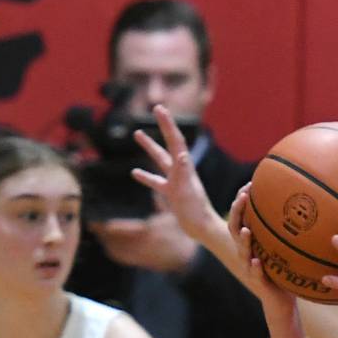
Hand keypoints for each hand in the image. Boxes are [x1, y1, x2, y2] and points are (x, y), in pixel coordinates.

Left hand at [90, 201, 198, 272]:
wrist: (189, 258)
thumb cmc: (181, 235)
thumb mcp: (171, 215)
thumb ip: (161, 202)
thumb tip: (154, 190)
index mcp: (147, 230)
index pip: (120, 228)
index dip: (106, 225)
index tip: (96, 221)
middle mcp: (142, 244)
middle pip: (115, 240)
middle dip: (103, 234)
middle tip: (93, 227)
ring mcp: (142, 255)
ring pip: (118, 250)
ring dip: (108, 243)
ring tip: (100, 236)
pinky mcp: (144, 262)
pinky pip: (125, 259)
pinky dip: (116, 253)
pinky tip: (110, 248)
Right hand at [132, 104, 221, 242]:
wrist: (202, 229)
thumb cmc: (196, 211)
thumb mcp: (188, 190)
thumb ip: (184, 172)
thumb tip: (182, 154)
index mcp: (184, 168)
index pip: (175, 140)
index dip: (168, 124)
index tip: (159, 108)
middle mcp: (181, 171)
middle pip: (169, 144)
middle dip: (163, 127)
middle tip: (155, 109)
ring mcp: (176, 182)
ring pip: (160, 160)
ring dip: (150, 147)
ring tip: (137, 134)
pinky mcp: (172, 194)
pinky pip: (156, 182)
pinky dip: (146, 177)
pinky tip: (135, 173)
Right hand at [221, 183, 300, 312]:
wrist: (282, 301)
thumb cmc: (284, 272)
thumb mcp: (284, 248)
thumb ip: (286, 231)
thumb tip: (305, 206)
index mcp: (251, 242)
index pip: (241, 217)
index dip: (241, 200)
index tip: (249, 184)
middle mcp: (246, 252)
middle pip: (235, 229)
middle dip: (237, 212)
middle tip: (244, 197)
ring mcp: (250, 267)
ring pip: (242, 251)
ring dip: (244, 240)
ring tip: (247, 231)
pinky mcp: (259, 283)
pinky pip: (255, 275)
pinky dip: (255, 268)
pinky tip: (258, 262)